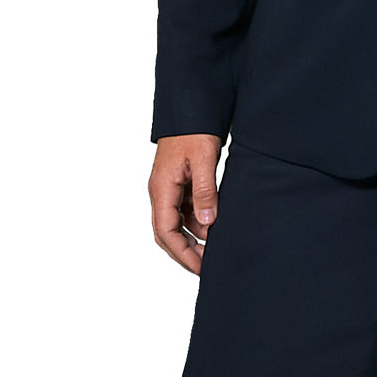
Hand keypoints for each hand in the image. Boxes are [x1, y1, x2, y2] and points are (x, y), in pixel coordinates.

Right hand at [148, 134, 222, 275]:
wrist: (192, 111)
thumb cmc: (193, 131)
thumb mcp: (204, 160)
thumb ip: (205, 192)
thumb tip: (207, 221)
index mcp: (162, 188)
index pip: (167, 231)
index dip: (183, 252)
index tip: (199, 265)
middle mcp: (162, 191)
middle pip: (168, 232)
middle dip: (186, 252)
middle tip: (206, 265)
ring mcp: (170, 189)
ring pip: (178, 222)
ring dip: (194, 236)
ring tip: (215, 245)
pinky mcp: (180, 184)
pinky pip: (185, 210)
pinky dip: (198, 221)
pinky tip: (213, 224)